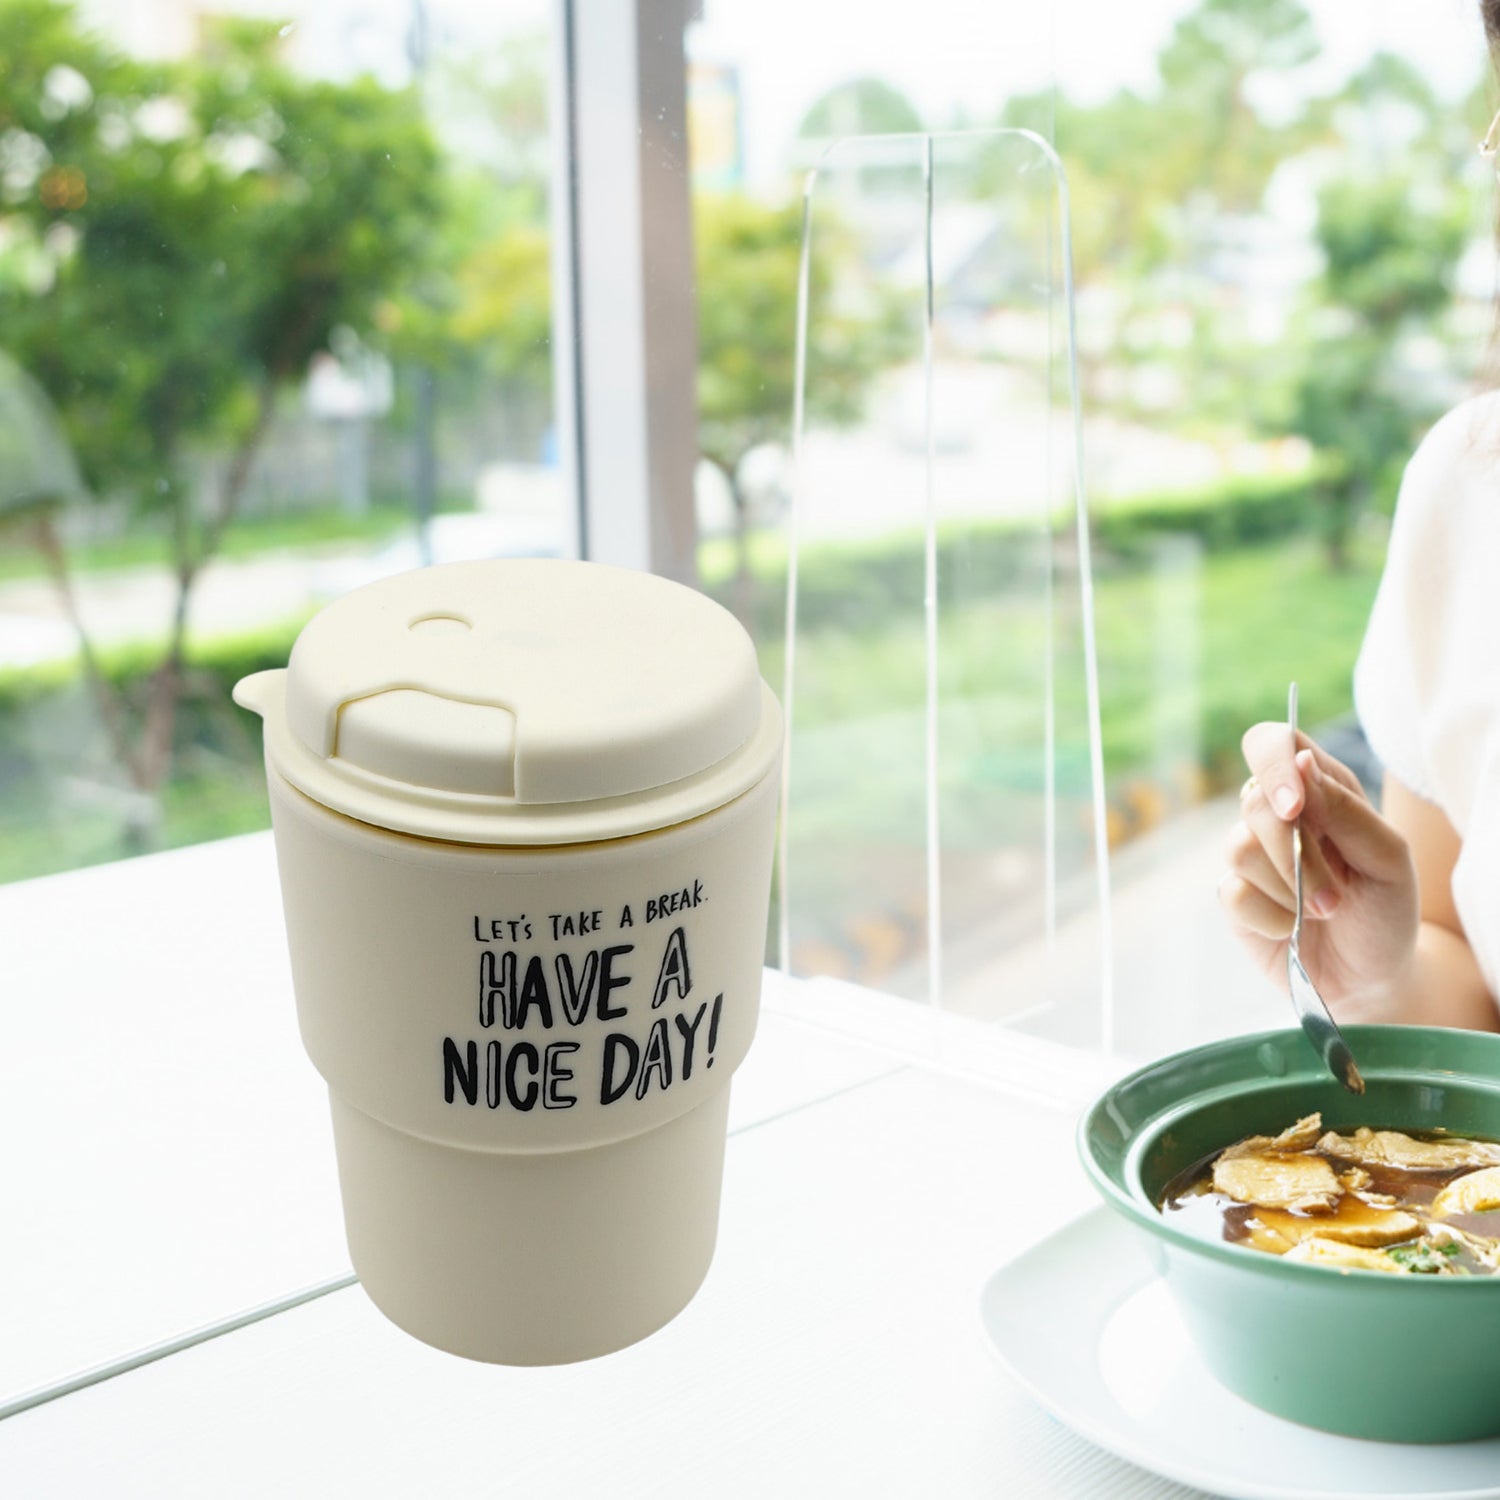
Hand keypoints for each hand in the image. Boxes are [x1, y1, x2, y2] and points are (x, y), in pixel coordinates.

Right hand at [1218, 722, 1419, 1012]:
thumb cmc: (1386, 909)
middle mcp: (1277, 816)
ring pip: (1239, 849)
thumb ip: (1345, 809)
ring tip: (1323, 912)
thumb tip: (1300, 762)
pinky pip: (1233, 894)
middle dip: (1295, 855)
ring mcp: (1252, 856)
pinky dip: (1272, 918)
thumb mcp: (1387, 858)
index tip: (1294, 808)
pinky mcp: (1235, 897)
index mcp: (1318, 789)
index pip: (1272, 743)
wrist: (1373, 977)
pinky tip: (1292, 928)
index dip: (1274, 766)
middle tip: (1333, 897)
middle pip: (1253, 802)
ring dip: (1289, 891)